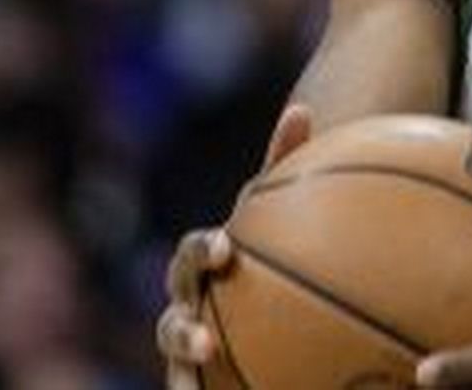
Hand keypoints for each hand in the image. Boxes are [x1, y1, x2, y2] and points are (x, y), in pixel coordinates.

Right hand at [154, 103, 312, 388]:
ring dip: (186, 377)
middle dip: (182, 331)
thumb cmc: (271, 250)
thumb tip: (299, 109)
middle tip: (206, 341)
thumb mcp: (285, 213)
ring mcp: (191, 351)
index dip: (203, 252)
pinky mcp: (201, 381)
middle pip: (173, 320)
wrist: (265, 304)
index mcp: (206, 266)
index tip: (225, 251)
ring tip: (200, 387)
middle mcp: (190, 309)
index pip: (196, 255)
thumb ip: (285, 166)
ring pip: (179, 369)